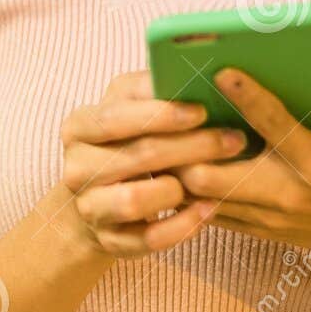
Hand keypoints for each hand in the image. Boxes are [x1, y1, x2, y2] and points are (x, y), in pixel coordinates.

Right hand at [57, 69, 247, 257]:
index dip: (160, 114)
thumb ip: (150, 90)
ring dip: (179, 189)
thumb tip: (190, 70)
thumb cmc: (124, 141)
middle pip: (136, 156)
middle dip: (191, 147)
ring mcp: (89, 207)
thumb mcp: (127, 107)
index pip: (116, 117)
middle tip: (233, 140)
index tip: (202, 109)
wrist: (96, 197)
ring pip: (134, 200)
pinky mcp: (109, 241)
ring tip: (213, 179)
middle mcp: (76, 168)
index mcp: (79, 126)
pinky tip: (207, 210)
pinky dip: (182, 226)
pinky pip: (148, 239)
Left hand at [170, 48, 310, 264]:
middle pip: (215, 175)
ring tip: (158, 136)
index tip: (219, 69)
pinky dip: (188, 190)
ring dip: (178, 168)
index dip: (245, 95)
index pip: (274, 125)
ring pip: (202, 198)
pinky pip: (210, 213)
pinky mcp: (259, 229)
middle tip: (166, 112)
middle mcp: (289, 194)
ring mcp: (270, 217)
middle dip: (186, 146)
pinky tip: (173, 162)